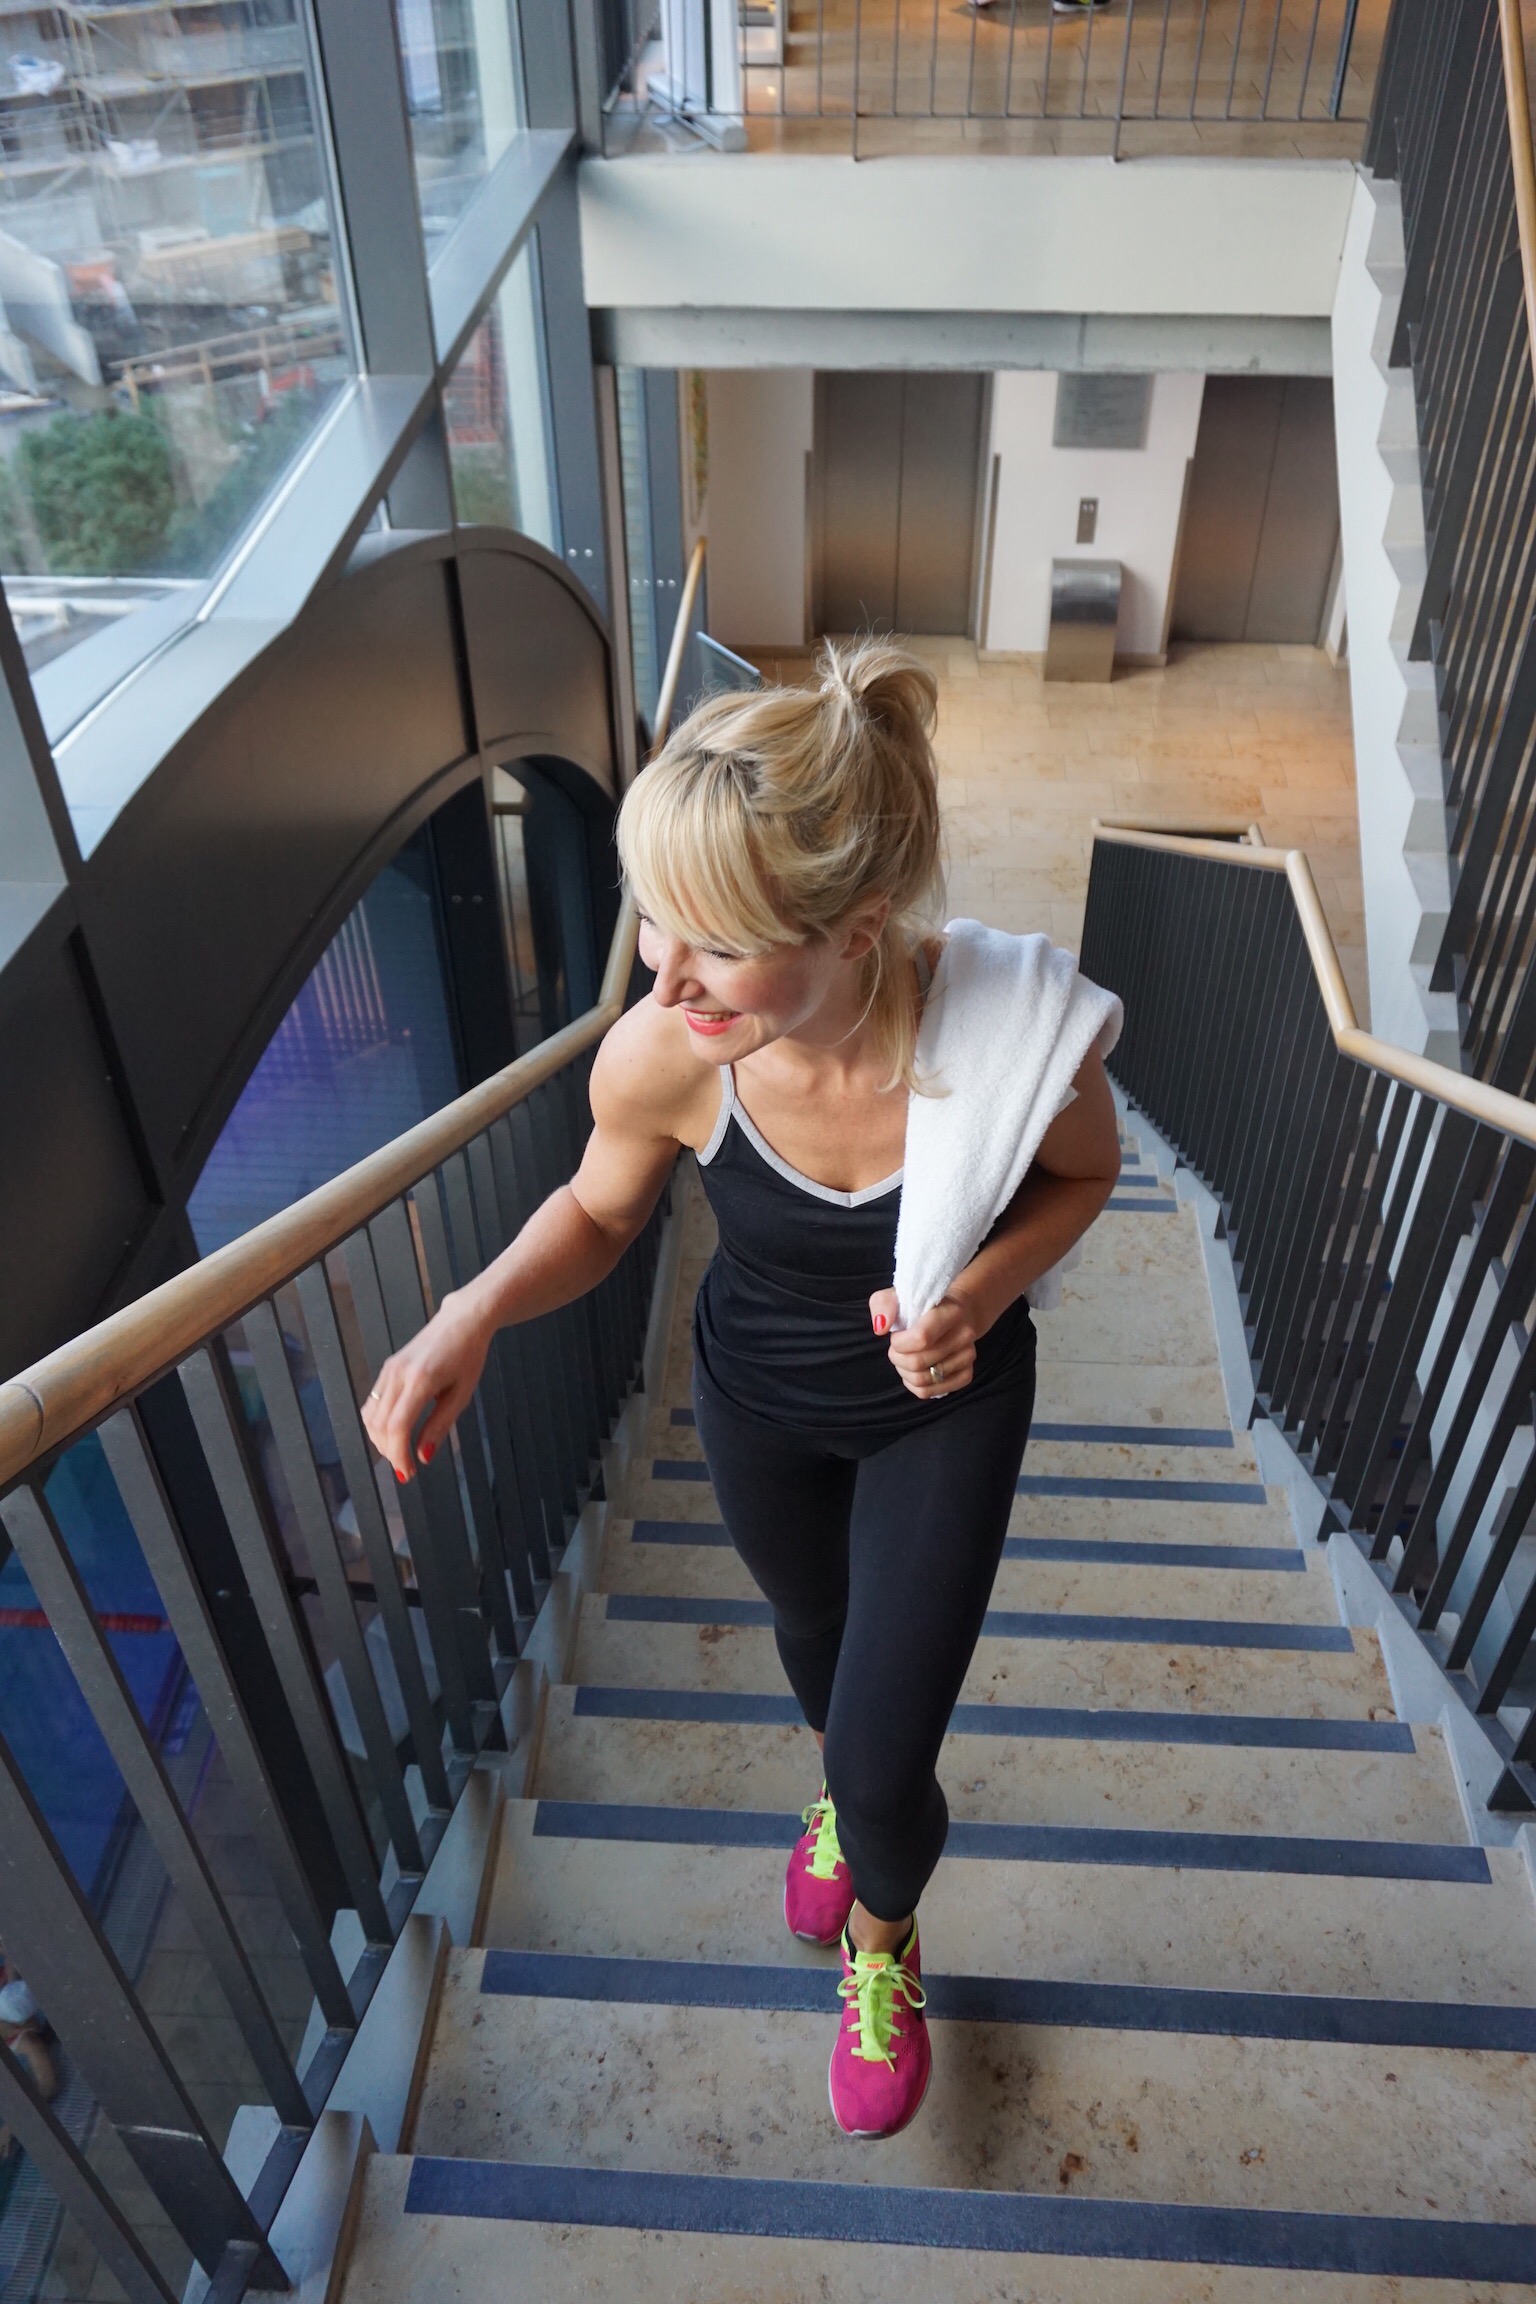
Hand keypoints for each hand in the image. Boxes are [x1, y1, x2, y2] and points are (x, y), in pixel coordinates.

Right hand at [360, 1292, 492, 1482]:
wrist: (461, 1321)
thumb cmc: (468, 1356)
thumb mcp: (461, 1394)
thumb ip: (440, 1425)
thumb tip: (423, 1456)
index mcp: (421, 1380)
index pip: (398, 1426)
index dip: (398, 1455)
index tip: (408, 1473)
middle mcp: (398, 1374)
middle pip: (380, 1424)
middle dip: (389, 1452)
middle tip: (406, 1469)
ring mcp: (389, 1369)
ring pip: (371, 1415)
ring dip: (381, 1440)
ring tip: (400, 1453)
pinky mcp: (387, 1368)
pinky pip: (373, 1402)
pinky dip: (378, 1423)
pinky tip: (393, 1433)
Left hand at [868, 1287, 980, 1399]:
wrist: (957, 1314)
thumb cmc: (922, 1306)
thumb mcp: (898, 1296)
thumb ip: (883, 1304)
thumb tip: (881, 1327)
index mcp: (951, 1312)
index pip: (921, 1338)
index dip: (900, 1343)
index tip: (896, 1336)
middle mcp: (964, 1335)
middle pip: (918, 1363)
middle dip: (898, 1358)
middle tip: (897, 1349)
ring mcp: (968, 1356)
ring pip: (922, 1380)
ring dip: (904, 1372)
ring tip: (906, 1358)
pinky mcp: (966, 1374)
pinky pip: (930, 1392)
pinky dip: (915, 1385)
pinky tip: (915, 1371)